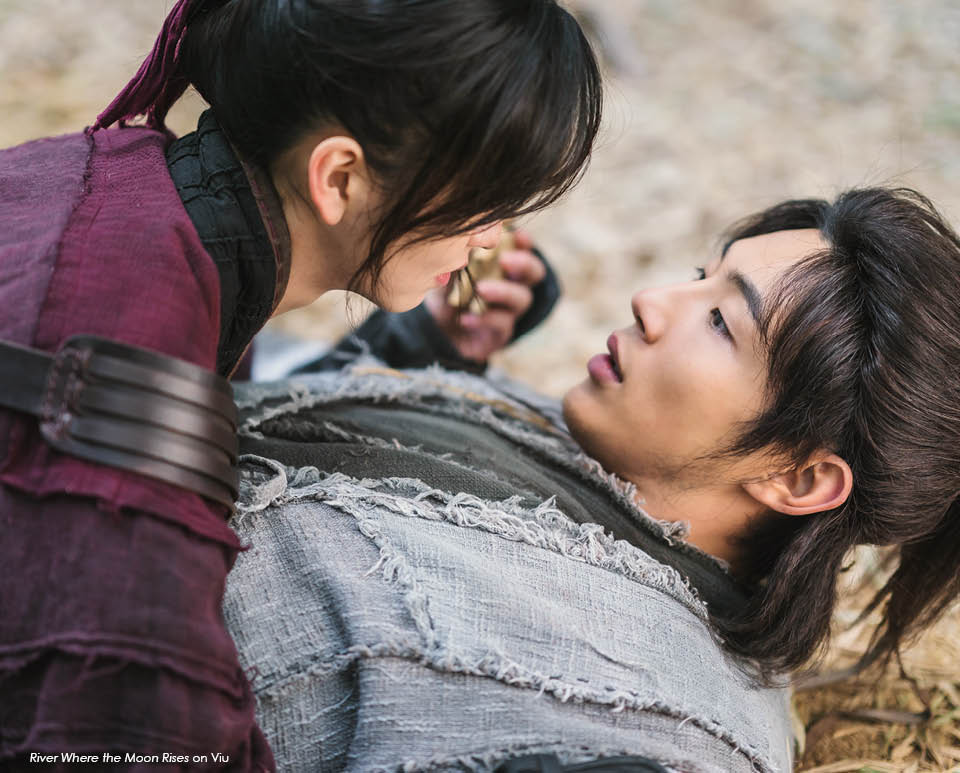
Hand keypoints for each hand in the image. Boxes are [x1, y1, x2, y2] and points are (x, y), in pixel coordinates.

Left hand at [424, 230, 545, 362]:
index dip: (524, 242)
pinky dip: (485, 319)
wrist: (435, 332)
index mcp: (502, 267)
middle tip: (504, 260)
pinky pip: (502, 325)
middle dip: (524, 264)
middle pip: (534, 273)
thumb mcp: (446, 273)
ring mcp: (509, 312)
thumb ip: (456, 257)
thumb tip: (460, 238)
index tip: (516, 235)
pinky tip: (466, 318)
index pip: (522, 250)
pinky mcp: (500, 334)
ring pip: (521, 299)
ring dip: (503, 291)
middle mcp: (512, 287)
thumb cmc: (444, 296)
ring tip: (481, 289)